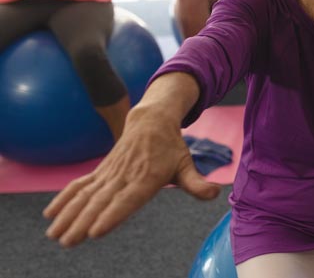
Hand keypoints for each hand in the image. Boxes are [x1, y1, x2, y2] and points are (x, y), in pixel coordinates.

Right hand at [42, 109, 219, 246]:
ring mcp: (110, 173)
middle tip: (68, 242)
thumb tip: (214, 194)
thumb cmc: (172, 147)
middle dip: (82, 222)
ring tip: (55, 235)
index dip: (111, 215)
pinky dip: (64, 199)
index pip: (127, 200)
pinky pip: (79, 185)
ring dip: (68, 215)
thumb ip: (196, 183)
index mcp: (147, 178)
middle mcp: (125, 176)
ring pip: (85, 195)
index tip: (95, 232)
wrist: (151, 119)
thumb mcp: (186, 164)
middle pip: (100, 202)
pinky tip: (50, 215)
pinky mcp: (101, 171)